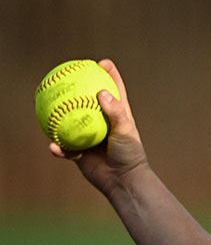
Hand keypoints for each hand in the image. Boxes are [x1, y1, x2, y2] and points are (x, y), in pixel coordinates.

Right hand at [48, 59, 149, 196]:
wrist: (123, 181)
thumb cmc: (130, 155)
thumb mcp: (126, 131)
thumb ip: (116, 112)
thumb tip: (101, 92)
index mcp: (118, 117)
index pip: (115, 92)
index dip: (110, 76)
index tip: (103, 62)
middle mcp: (102, 125)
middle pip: (88, 102)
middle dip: (78, 89)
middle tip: (67, 77)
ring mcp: (89, 138)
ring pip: (70, 124)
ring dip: (59, 116)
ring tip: (46, 107)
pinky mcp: (80, 153)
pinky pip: (64, 148)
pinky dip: (58, 148)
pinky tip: (53, 147)